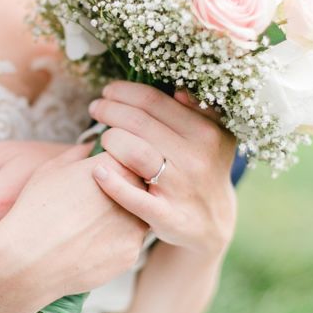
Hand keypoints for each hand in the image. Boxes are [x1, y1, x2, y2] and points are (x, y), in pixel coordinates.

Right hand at [0, 144, 149, 296]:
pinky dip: (112, 245)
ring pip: (136, 218)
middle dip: (122, 194)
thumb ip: (77, 154)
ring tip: (88, 227)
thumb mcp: (51, 170)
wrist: (27, 258)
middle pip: (137, 188)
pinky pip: (127, 245)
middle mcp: (133, 192)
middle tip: (93, 206)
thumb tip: (90, 147)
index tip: (97, 181)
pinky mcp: (131, 253)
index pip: (128, 160)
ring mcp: (135, 224)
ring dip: (121, 219)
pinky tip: (88, 246)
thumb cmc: (35, 209)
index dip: (113, 170)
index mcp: (115, 166)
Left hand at [88, 81, 237, 258]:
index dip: (124, 92)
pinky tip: (97, 171)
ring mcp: (181, 188)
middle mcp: (195, 158)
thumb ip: (201, 109)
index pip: (153, 101)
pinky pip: (134, 198)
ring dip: (109, 139)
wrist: (212, 222)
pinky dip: (112, 183)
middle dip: (109, 110)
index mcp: (205, 132)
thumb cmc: (205, 167)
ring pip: (134, 153)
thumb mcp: (216, 135)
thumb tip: (178, 91)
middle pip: (138, 123)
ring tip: (102, 137)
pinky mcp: (167, 217)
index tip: (109, 91)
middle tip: (96, 108)